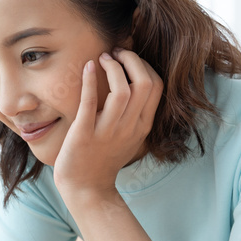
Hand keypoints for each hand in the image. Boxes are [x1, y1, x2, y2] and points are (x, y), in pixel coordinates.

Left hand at [52, 48, 162, 201]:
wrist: (86, 187)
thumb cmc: (105, 158)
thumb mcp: (130, 136)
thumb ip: (136, 113)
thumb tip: (135, 82)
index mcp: (142, 125)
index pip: (156, 86)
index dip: (143, 65)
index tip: (127, 58)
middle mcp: (129, 127)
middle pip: (144, 83)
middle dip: (131, 60)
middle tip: (115, 53)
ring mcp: (108, 131)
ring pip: (122, 91)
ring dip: (113, 67)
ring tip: (102, 58)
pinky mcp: (85, 134)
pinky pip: (90, 103)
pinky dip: (90, 81)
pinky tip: (88, 66)